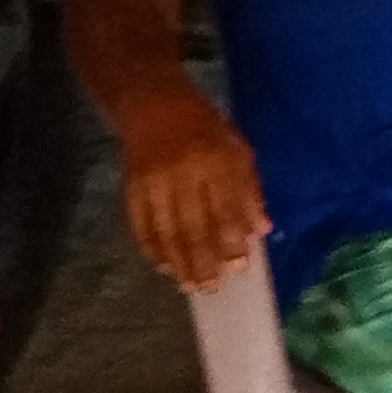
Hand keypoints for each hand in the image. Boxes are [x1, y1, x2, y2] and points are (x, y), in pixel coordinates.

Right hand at [114, 89, 267, 293]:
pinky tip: (164, 266)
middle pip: (193, 227)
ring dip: (178, 263)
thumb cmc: (206, 130)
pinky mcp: (131, 188)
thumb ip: (250, 190)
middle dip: (204, 262)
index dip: (232, 242)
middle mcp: (183, 173)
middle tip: (213, 287)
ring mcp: (153, 182)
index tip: (239, 267)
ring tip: (190, 285)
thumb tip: (261, 230)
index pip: (225, 210)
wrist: (154, 105)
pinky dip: (152, 250)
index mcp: (216, 161)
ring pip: (166, 232)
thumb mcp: (238, 150)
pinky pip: (140, 227)